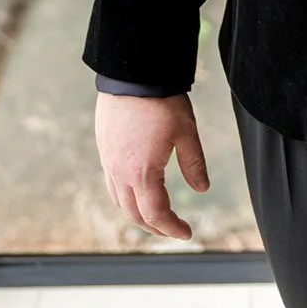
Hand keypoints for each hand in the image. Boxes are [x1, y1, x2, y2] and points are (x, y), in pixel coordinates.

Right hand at [95, 91, 209, 238]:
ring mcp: (109, 161)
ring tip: (156, 215)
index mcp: (142, 173)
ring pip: (120, 201)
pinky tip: (136, 191)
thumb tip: (202, 189)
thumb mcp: (186, 132)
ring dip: (138, 214)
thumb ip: (193, 164)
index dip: (172, 227)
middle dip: (155, 226)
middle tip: (173, 228)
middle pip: (135, 214)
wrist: (132, 74)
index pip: (156, 214)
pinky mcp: (104, 149)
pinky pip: (111, 184)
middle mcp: (120, 173)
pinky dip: (125, 197)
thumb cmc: (161, 101)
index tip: (186, 233)